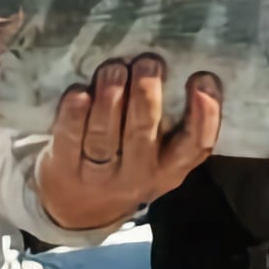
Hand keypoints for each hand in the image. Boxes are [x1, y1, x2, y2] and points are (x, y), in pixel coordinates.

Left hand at [38, 54, 222, 231]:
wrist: (78, 210)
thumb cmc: (126, 164)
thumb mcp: (159, 156)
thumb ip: (170, 121)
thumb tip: (177, 59)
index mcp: (170, 168)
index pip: (195, 145)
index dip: (204, 114)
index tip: (203, 78)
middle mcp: (138, 174)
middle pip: (142, 135)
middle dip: (146, 95)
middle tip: (149, 61)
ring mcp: (99, 176)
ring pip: (104, 137)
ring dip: (110, 99)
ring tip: (114, 68)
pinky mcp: (64, 169)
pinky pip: (69, 141)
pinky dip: (74, 116)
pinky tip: (78, 93)